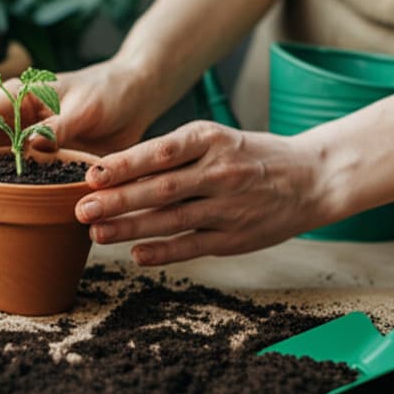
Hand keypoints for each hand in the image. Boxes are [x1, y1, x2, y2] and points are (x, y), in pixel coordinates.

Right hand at [0, 60, 159, 203]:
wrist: (137, 97)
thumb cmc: (110, 92)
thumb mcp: (86, 107)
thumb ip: (59, 126)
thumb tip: (32, 146)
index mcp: (18, 96)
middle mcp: (18, 119)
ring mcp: (30, 140)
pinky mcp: (45, 158)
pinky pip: (21, 176)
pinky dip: (7, 191)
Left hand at [74, 121, 334, 264]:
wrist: (311, 177)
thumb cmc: (249, 155)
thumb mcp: (215, 139)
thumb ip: (172, 152)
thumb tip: (114, 168)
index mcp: (211, 140)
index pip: (161, 152)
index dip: (124, 164)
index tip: (91, 175)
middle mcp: (220, 171)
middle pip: (161, 188)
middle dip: (118, 200)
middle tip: (81, 208)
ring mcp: (229, 206)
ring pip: (172, 219)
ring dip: (131, 228)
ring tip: (97, 233)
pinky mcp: (236, 236)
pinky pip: (193, 245)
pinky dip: (164, 251)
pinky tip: (136, 255)